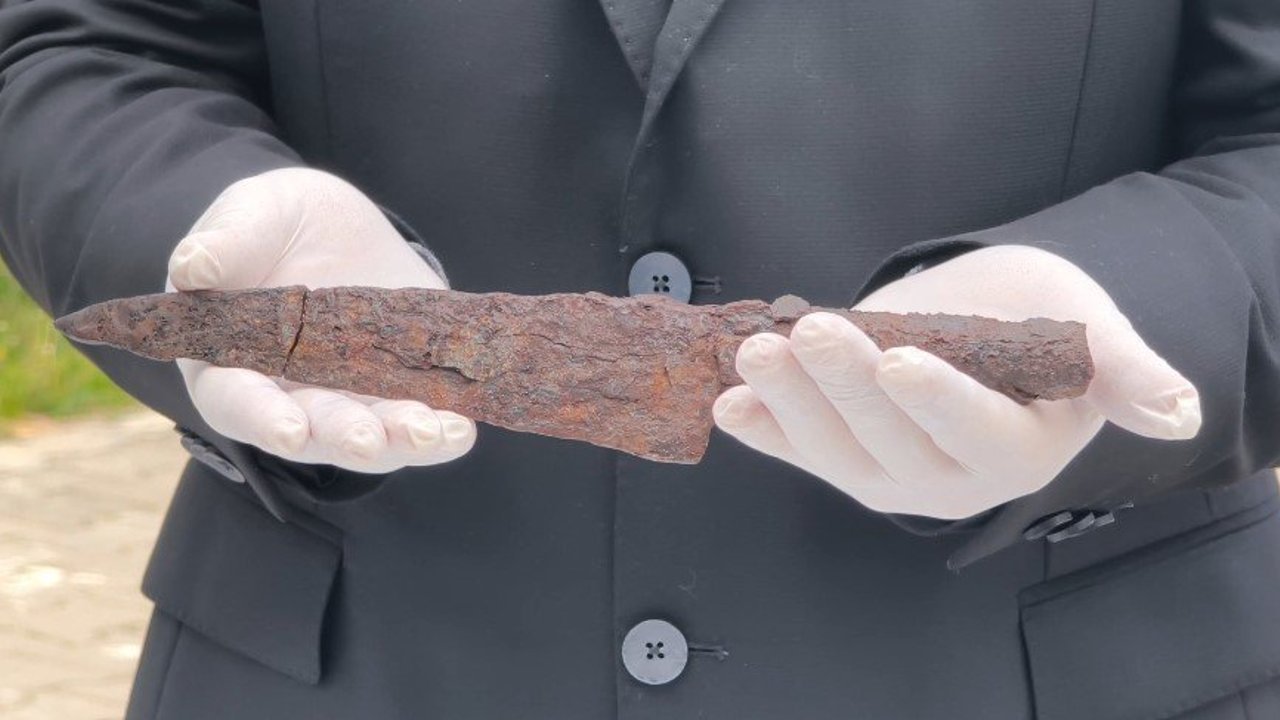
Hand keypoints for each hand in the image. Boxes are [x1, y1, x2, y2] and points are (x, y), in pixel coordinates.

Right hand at [166, 168, 475, 472]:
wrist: (332, 225)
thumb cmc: (271, 224)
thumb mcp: (249, 216)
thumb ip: (225, 242)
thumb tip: (191, 269)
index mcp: (230, 362)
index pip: (237, 401)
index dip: (263, 418)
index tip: (291, 431)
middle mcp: (288, 397)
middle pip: (314, 431)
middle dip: (347, 436)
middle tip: (374, 440)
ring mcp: (348, 400)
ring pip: (374, 436)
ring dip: (405, 440)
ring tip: (440, 433)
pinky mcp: (397, 390)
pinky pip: (421, 418)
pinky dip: (443, 427)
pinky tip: (464, 425)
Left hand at [712, 245, 1200, 519]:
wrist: (989, 328)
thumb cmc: (1042, 324)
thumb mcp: (1088, 332)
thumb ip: (1123, 372)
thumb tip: (1180, 412)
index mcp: (1016, 452)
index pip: (975, 430)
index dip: (937, 398)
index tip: (898, 359)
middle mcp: (948, 479)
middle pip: (892, 439)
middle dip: (845, 385)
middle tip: (808, 331)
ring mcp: (889, 475)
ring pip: (835, 450)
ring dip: (789, 404)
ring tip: (753, 353)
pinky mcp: (842, 458)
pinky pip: (798, 450)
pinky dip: (760, 428)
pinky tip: (724, 401)